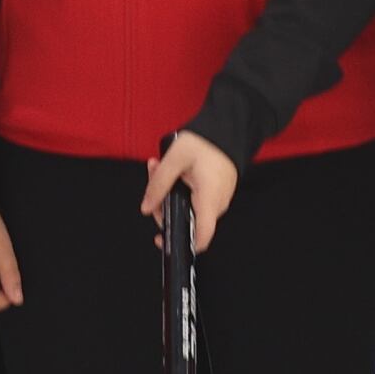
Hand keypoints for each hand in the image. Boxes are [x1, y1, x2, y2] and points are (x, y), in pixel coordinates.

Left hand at [138, 131, 241, 249]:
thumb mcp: (175, 158)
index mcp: (209, 199)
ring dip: (168, 192)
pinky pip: (194, 199)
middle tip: (153, 178)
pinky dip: (179, 188)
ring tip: (159, 167)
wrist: (228, 129)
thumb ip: (158, 184)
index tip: (162, 239)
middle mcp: (216, 204)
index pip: (200, 237)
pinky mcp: (215, 194)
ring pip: (186, 208)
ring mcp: (217, 200)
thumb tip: (146, 207)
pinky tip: (172, 171)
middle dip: (162, 203)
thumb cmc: (207, 141)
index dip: (180, 243)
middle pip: (185, 220)